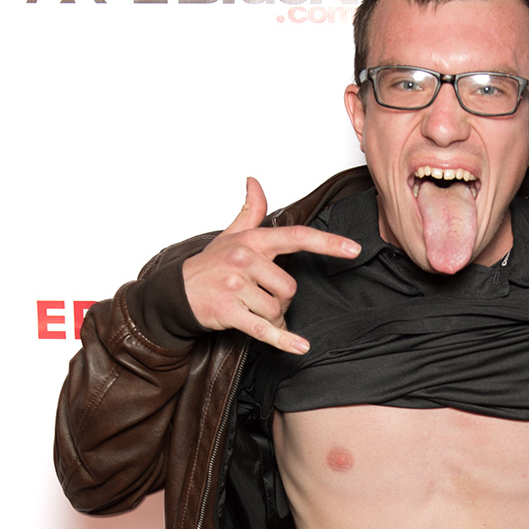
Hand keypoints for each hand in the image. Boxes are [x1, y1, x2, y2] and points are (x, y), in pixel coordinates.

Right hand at [181, 177, 359, 351]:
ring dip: (272, 319)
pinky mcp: (230, 311)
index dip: (328, 244)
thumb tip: (254, 182)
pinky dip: (282, 340)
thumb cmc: (208, 265)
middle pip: (289, 287)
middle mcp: (244, 260)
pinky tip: (300, 346)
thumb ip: (249, 211)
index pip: (296, 237)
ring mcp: (236, 285)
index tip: (353, 248)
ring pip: (277, 309)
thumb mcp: (229, 235)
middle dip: (281, 300)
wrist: (175, 292)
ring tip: (253, 312)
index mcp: (251, 241)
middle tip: (261, 300)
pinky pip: (264, 328)